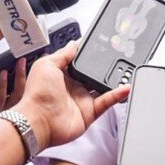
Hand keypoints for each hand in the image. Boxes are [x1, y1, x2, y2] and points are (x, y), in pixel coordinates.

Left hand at [12, 42, 129, 150]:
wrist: (39, 120)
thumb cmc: (37, 93)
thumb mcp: (46, 65)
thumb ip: (63, 54)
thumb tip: (74, 43)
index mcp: (62, 75)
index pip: (79, 62)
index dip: (89, 55)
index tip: (102, 46)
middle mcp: (73, 87)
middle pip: (93, 74)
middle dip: (105, 67)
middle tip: (118, 58)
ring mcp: (82, 100)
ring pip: (102, 88)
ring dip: (114, 81)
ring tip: (126, 71)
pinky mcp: (90, 112)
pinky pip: (106, 102)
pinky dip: (117, 95)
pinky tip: (125, 87)